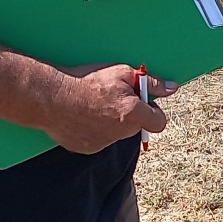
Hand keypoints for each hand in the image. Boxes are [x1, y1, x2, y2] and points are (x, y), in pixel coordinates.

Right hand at [42, 64, 176, 153]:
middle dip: (130, 114)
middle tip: (113, 98)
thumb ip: (151, 83)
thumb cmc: (87, 82)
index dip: (153, 111)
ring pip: (116, 133)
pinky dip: (93, 130)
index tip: (144, 103)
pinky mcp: (86, 148)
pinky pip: (98, 140)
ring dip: (111, 122)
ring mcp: (103, 143)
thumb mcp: (122, 73)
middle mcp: (121, 133)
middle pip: (136, 126)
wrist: (49, 97)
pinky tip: (81, 116)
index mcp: (133, 115)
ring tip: (93, 105)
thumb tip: (172, 88)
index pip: (159, 122)